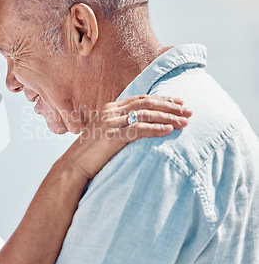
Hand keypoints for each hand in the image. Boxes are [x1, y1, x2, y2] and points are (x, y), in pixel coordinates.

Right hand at [60, 95, 191, 181]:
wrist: (73, 166)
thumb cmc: (91, 153)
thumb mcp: (105, 133)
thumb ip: (121, 125)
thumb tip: (140, 126)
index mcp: (110, 109)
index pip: (141, 98)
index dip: (162, 99)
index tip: (180, 102)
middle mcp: (111, 112)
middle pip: (146, 103)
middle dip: (170, 106)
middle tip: (189, 110)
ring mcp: (111, 124)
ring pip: (145, 115)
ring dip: (168, 117)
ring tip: (185, 122)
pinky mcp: (112, 137)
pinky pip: (138, 130)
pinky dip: (155, 129)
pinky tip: (169, 130)